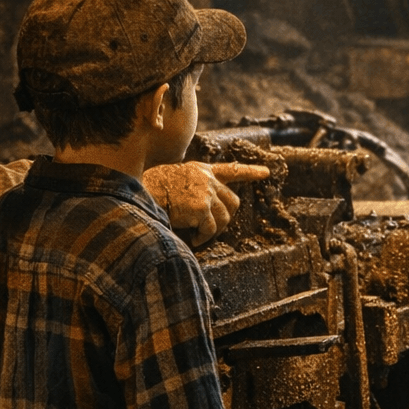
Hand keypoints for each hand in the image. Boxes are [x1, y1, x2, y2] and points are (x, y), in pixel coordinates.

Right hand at [143, 161, 271, 244]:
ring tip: (200, 235)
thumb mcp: (178, 179)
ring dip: (213, 230)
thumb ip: (195, 186)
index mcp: (202, 170)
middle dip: (226, 217)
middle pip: (233, 201)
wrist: (142, 193)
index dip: (251, 172)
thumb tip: (206, 207)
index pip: (232, 169)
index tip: (266, 172)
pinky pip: (210, 229)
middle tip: (211, 227)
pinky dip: (204, 237)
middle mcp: (207, 179)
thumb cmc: (154, 190)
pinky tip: (194, 238)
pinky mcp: (201, 207)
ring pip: (224, 218)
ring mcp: (205, 192)